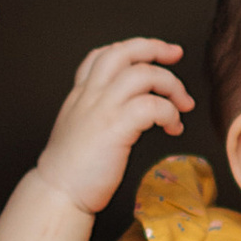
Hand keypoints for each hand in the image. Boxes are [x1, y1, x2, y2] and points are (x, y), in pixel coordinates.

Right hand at [29, 37, 194, 222]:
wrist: (58, 193)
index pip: (103, 54)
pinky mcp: (115, 128)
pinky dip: (170, 112)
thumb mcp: (79, 129)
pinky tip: (173, 127)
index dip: (133, 48)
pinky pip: (152, 106)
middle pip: (124, 52)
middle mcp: (90, 95)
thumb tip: (128, 108)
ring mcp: (102, 109)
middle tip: (177, 55)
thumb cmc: (72, 170)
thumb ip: (97, 112)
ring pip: (143, 74)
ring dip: (171, 84)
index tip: (155, 53)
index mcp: (81, 94)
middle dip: (155, 47)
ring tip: (182, 104)